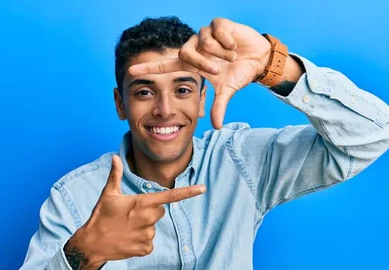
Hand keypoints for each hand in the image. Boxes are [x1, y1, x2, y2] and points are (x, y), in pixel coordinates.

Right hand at [70, 155, 205, 269]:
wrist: (92, 243)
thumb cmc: (101, 216)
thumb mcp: (108, 194)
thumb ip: (115, 175)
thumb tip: (115, 157)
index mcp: (141, 203)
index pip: (170, 197)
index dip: (188, 192)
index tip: (203, 188)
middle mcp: (148, 219)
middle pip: (160, 211)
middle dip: (149, 212)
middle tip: (130, 215)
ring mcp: (147, 235)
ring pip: (153, 228)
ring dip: (143, 227)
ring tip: (126, 229)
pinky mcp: (145, 249)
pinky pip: (150, 243)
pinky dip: (141, 241)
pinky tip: (128, 240)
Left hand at [128, 18, 270, 129]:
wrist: (258, 59)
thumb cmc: (238, 73)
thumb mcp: (227, 91)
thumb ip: (218, 106)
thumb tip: (217, 127)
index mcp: (192, 63)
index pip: (165, 65)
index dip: (149, 68)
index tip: (130, 71)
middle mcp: (195, 47)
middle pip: (185, 53)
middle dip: (203, 63)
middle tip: (218, 70)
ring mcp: (206, 35)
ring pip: (203, 41)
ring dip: (219, 53)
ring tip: (231, 57)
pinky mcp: (219, 24)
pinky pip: (217, 31)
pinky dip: (227, 41)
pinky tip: (234, 47)